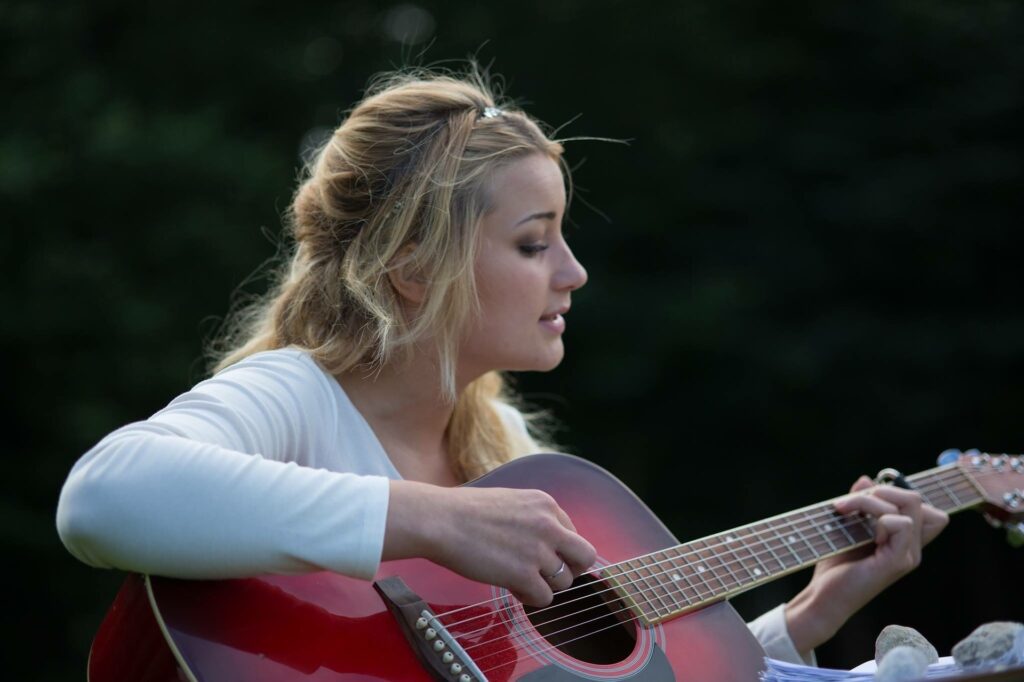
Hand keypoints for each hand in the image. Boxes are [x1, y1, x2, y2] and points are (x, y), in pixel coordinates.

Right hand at [384, 480, 596, 606]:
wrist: (439, 520)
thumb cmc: (464, 512)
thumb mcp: (509, 502)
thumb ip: (533, 519)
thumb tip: (546, 544)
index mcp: (545, 503)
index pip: (573, 534)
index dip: (558, 550)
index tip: (540, 557)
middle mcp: (549, 524)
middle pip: (584, 557)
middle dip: (569, 570)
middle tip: (546, 575)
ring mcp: (539, 550)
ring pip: (564, 582)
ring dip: (544, 585)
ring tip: (518, 579)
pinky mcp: (524, 575)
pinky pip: (545, 599)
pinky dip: (531, 599)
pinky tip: (512, 588)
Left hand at [784, 476, 948, 655]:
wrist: (823, 596)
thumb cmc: (835, 566)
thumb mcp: (847, 526)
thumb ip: (860, 503)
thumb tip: (866, 479)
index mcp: (903, 540)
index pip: (924, 506)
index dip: (894, 492)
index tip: (862, 499)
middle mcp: (911, 547)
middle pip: (915, 499)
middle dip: (880, 489)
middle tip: (848, 502)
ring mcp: (907, 555)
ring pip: (909, 504)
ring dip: (870, 499)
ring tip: (843, 510)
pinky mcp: (897, 562)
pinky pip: (902, 524)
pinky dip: (877, 517)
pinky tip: (859, 531)